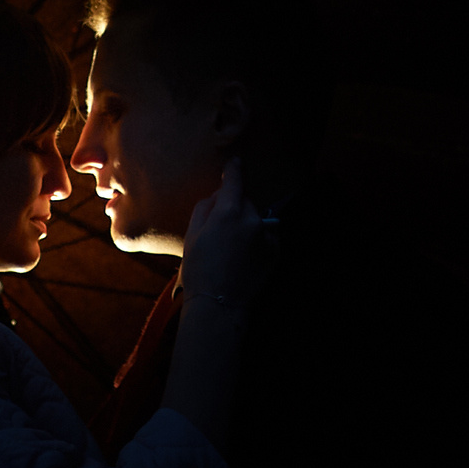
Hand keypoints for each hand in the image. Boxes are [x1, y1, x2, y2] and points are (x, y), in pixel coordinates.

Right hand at [180, 159, 274, 309]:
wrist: (219, 304)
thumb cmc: (199, 270)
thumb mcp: (192, 234)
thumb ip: (205, 207)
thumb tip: (218, 195)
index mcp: (229, 212)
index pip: (235, 180)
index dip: (233, 169)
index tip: (234, 163)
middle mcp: (253, 219)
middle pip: (245, 202)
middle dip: (235, 208)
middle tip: (220, 229)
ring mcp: (268, 236)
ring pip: (257, 219)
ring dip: (248, 224)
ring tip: (233, 247)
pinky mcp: (276, 251)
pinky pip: (266, 236)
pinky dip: (257, 240)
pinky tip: (243, 257)